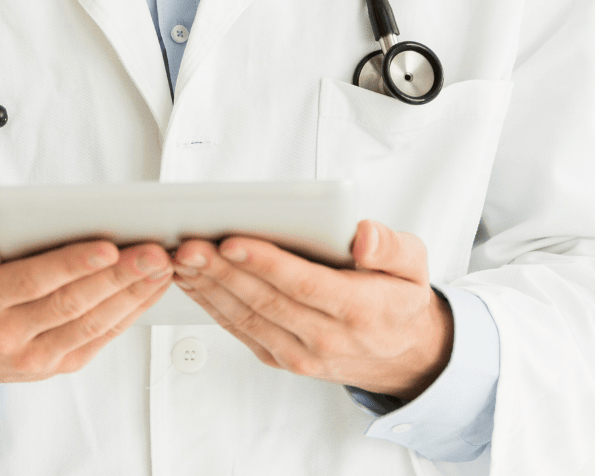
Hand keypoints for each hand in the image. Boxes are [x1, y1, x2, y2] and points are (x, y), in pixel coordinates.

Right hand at [0, 216, 172, 400]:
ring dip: (133, 294)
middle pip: (72, 303)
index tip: (108, 246)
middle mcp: (8, 335)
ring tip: (163, 266)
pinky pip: (101, 337)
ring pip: (93, 323)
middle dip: (119, 276)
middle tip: (155, 251)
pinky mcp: (59, 365)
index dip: (73, 264)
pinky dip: (131, 312)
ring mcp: (36, 356)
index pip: (33, 281)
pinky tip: (151, 287)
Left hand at [172, 220, 451, 399]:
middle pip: (265, 302)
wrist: (403, 354)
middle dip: (222, 272)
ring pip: (246, 319)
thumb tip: (363, 236)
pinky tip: (194, 281)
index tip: (233, 241)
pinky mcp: (283, 359)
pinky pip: (242, 331)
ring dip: (209, 289)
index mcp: (359, 310)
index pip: (304, 285)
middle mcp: (327, 339)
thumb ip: (391, 246)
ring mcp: (301, 355)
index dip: (266, 263)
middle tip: (189, 246)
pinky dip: (213, 306)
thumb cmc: (399, 298)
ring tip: (181, 260)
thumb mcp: (413, 264)